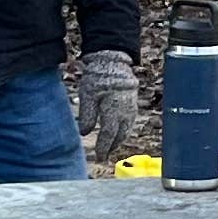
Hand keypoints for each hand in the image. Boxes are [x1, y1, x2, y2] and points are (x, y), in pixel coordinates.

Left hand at [76, 50, 138, 166]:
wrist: (114, 61)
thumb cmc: (99, 77)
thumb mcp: (87, 95)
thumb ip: (86, 115)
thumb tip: (84, 132)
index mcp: (114, 110)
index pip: (109, 134)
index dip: (104, 147)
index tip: (99, 157)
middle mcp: (125, 111)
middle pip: (120, 135)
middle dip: (112, 147)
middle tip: (104, 156)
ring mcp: (131, 107)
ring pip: (127, 130)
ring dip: (118, 140)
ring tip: (110, 147)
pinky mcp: (133, 103)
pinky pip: (130, 122)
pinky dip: (123, 131)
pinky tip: (117, 132)